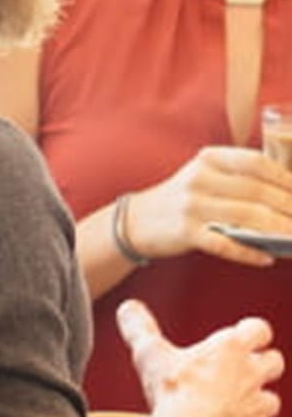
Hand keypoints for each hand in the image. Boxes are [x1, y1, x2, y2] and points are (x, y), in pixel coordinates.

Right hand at [123, 299, 281, 416]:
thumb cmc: (174, 394)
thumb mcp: (149, 353)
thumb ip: (140, 327)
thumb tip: (129, 308)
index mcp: (230, 348)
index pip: (258, 329)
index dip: (251, 331)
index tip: (240, 335)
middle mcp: (251, 374)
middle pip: (274, 361)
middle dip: (261, 363)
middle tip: (240, 368)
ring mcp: (259, 406)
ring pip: (270, 399)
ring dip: (256, 399)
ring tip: (233, 402)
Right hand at [125, 147, 291, 265]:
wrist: (140, 219)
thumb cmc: (185, 197)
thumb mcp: (206, 174)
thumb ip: (241, 176)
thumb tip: (289, 191)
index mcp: (209, 159)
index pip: (257, 163)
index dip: (287, 179)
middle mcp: (200, 179)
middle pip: (257, 191)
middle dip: (290, 207)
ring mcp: (192, 206)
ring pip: (247, 217)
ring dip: (279, 230)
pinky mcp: (187, 232)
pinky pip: (226, 244)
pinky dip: (250, 252)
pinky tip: (267, 258)